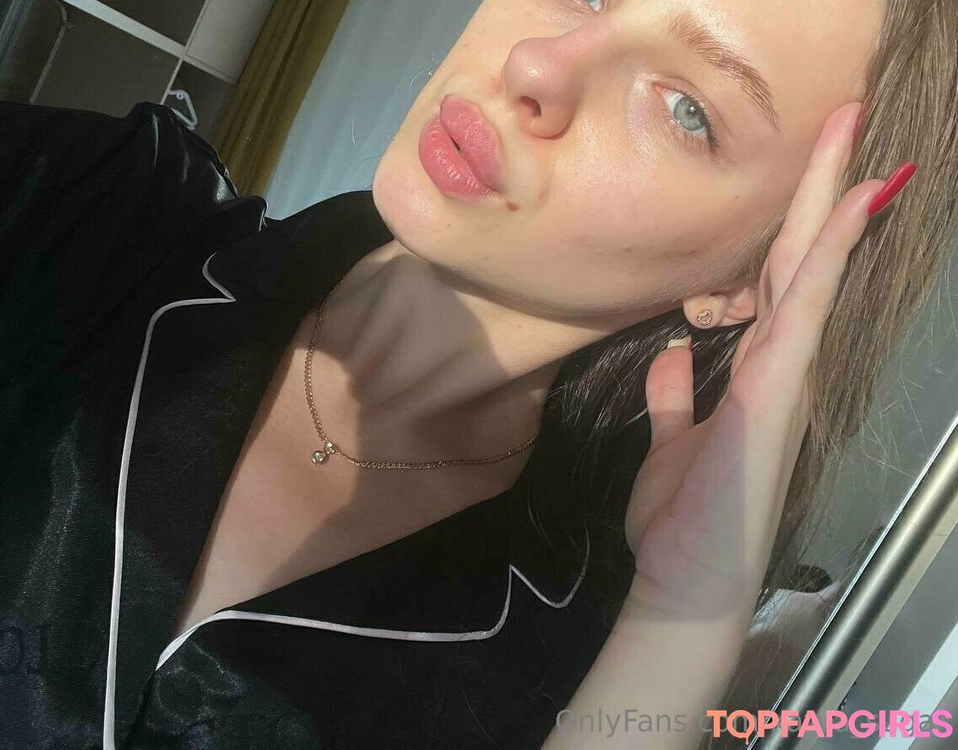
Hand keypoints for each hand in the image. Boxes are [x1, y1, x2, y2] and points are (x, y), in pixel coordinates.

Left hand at [622, 102, 899, 618]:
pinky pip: (806, 308)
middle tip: (846, 119)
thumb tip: (673, 355)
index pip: (781, 283)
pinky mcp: (778, 390)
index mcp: (757, 372)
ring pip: (812, 272)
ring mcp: (786, 376)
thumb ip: (673, 398)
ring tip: (853, 141)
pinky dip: (826, 255)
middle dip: (823, 190)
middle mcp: (780, 366)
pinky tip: (845, 209)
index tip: (820, 168)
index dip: (801, 224)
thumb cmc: (683, 520)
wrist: (687, 582)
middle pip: (803, 260)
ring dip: (831, 203)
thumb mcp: (668, 442)